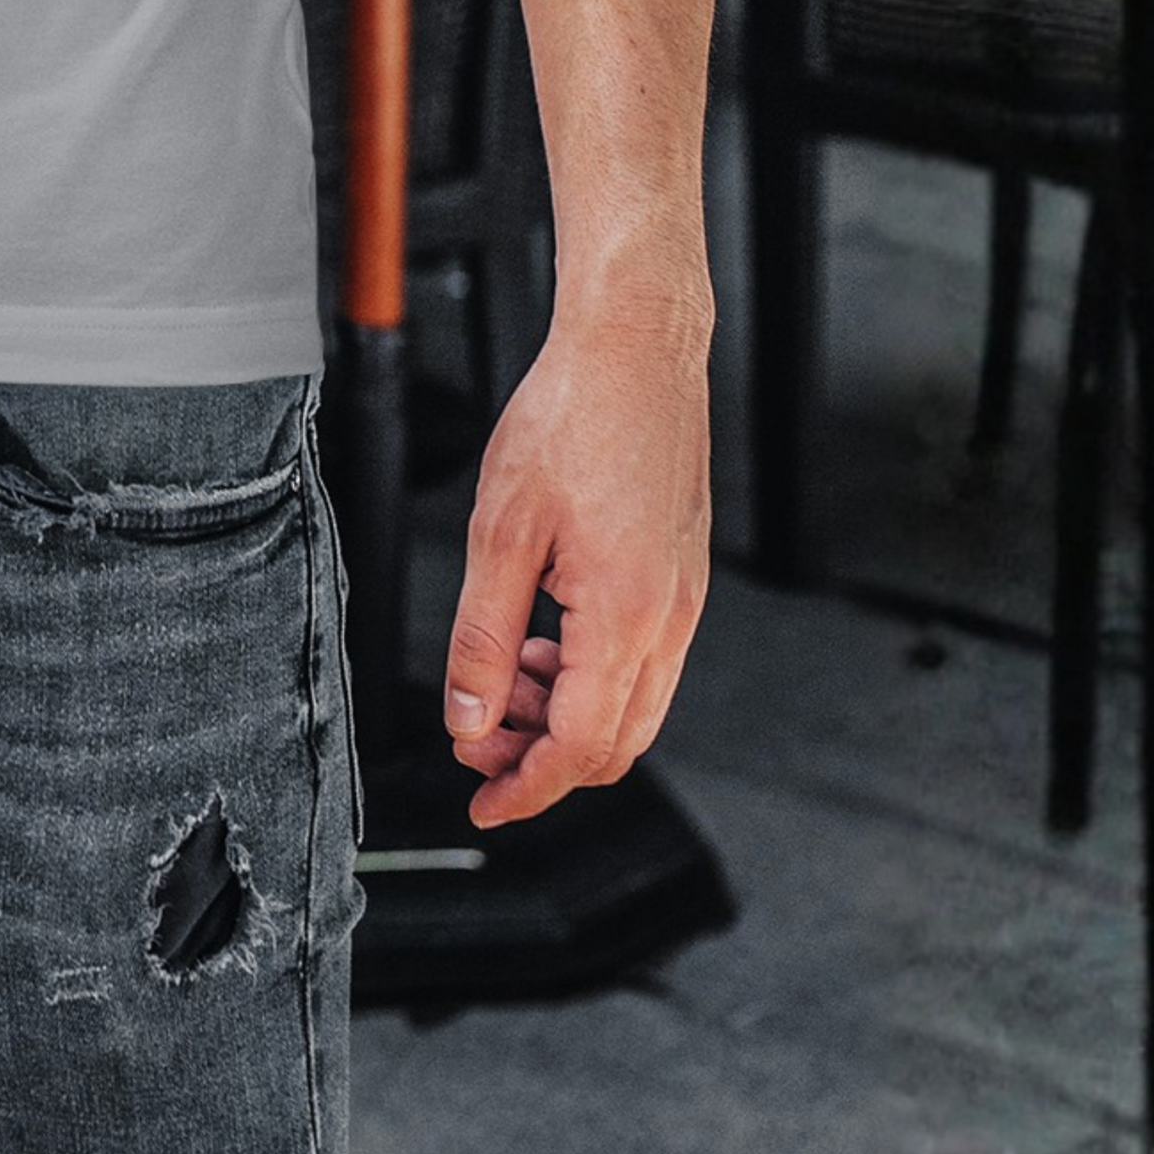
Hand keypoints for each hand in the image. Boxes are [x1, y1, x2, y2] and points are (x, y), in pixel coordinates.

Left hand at [439, 293, 710, 826]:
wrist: (634, 349)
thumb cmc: (570, 417)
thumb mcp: (500, 533)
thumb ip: (483, 640)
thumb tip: (469, 722)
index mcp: (627, 615)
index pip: (583, 748)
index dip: (528, 788)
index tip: (484, 804)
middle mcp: (670, 620)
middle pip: (616, 743)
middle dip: (544, 761)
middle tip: (478, 747)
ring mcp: (684, 601)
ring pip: (632, 706)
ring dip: (566, 717)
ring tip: (502, 687)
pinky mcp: (681, 577)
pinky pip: (642, 661)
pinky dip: (590, 675)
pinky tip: (543, 643)